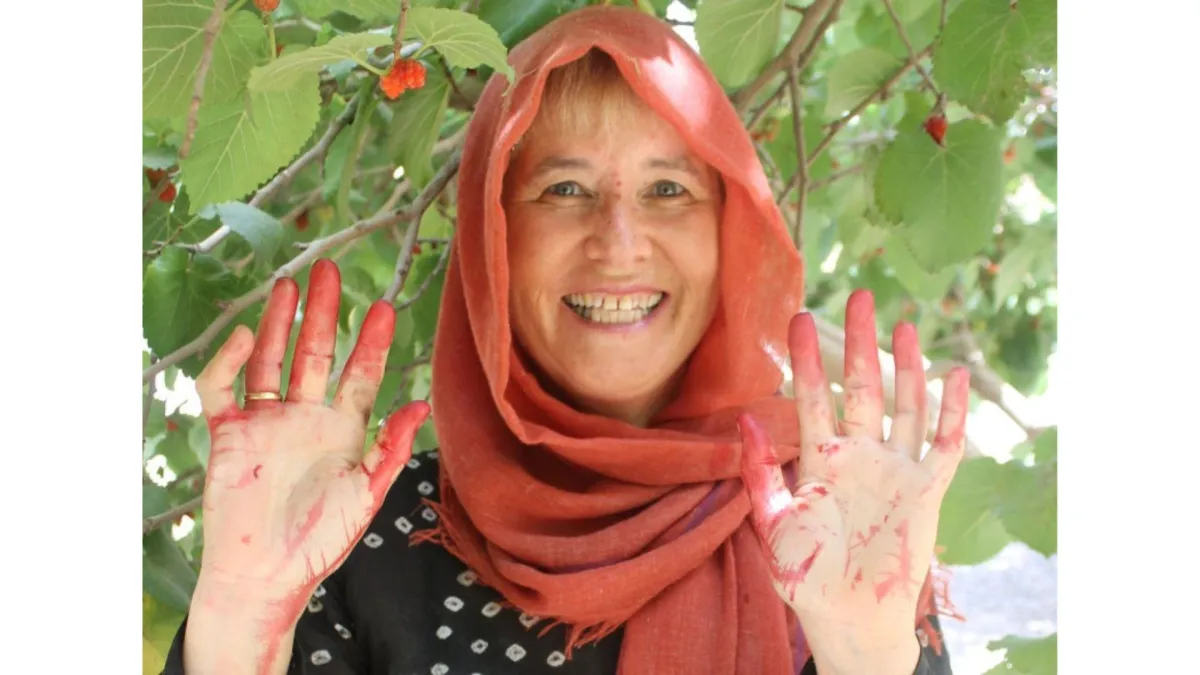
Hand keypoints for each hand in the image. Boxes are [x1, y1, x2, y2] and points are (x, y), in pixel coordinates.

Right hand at [193, 259, 427, 605]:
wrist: (264, 576)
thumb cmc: (319, 541)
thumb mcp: (365, 495)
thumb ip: (389, 449)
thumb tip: (421, 404)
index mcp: (342, 431)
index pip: (359, 376)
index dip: (370, 343)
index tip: (383, 307)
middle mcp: (304, 418)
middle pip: (313, 354)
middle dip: (322, 314)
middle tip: (328, 270)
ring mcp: (265, 423)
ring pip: (270, 360)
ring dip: (279, 323)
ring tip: (288, 283)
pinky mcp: (226, 434)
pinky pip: (222, 388)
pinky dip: (230, 361)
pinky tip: (248, 337)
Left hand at [738, 290, 967, 655]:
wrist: (847, 617)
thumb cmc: (805, 576)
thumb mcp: (771, 522)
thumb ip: (759, 471)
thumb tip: (745, 417)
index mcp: (820, 460)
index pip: (812, 396)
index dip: (806, 359)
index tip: (796, 318)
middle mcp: (859, 456)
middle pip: (861, 387)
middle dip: (859, 343)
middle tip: (858, 296)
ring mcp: (895, 470)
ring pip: (903, 406)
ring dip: (906, 366)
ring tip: (904, 324)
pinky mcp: (926, 491)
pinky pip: (945, 445)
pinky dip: (953, 412)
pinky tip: (956, 376)